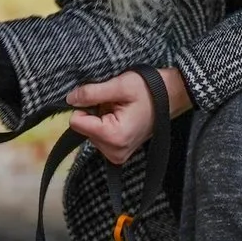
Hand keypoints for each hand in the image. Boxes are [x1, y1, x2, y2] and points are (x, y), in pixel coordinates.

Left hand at [66, 68, 191, 163]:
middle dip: (95, 114)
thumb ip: (92, 93)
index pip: (76, 122)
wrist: (171, 96)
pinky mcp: (119, 154)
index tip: (104, 100)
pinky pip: (99, 138)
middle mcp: (114, 152)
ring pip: (90, 133)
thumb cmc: (149, 89)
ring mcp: (117, 155)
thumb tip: (69, 99)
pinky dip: (106, 126)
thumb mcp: (120, 85)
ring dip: (100, 119)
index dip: (85, 106)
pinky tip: (122, 118)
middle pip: (83, 129)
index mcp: (114, 137)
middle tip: (116, 105)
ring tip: (121, 110)